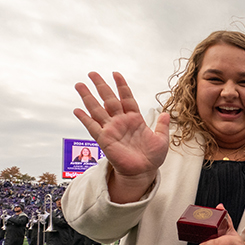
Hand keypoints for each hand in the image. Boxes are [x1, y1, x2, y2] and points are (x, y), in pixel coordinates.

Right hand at [74, 72, 170, 195]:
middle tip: (92, 73)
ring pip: (98, 110)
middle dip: (100, 86)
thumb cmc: (152, 156)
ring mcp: (112, 129)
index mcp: (135, 118)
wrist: (144, 172)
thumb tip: (166, 113)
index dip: (121, 86)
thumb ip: (162, 126)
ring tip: (79, 85)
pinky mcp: (105, 140)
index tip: (115, 73)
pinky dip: (85, 119)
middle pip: (109, 99)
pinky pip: (93, 127)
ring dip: (88, 97)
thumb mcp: (161, 139)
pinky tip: (77, 110)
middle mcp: (121, 121)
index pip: (126, 97)